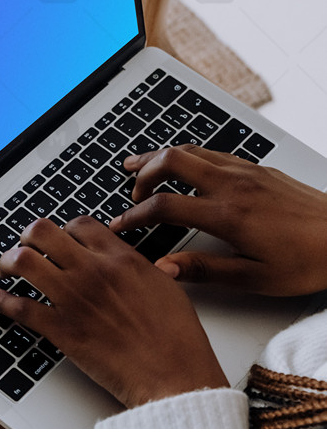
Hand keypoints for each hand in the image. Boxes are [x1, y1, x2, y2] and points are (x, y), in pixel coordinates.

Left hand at [0, 216, 227, 408]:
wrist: (172, 374)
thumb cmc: (176, 338)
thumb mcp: (166, 286)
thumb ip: (140, 268)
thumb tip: (127, 262)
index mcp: (121, 258)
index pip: (79, 224)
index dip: (63, 229)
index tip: (59, 240)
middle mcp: (93, 271)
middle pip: (42, 232)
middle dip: (27, 237)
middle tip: (24, 248)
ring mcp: (74, 299)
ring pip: (23, 262)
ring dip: (8, 262)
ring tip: (6, 270)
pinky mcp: (61, 329)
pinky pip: (20, 307)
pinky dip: (2, 301)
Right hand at [109, 146, 326, 295]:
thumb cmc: (308, 261)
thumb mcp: (253, 279)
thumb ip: (204, 270)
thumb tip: (163, 269)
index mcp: (229, 215)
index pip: (165, 206)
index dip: (134, 216)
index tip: (119, 226)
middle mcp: (235, 185)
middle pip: (173, 160)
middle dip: (143, 173)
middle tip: (130, 193)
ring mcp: (248, 172)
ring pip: (193, 150)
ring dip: (162, 157)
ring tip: (140, 167)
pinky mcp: (260, 170)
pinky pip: (214, 153)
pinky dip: (189, 156)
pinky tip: (185, 166)